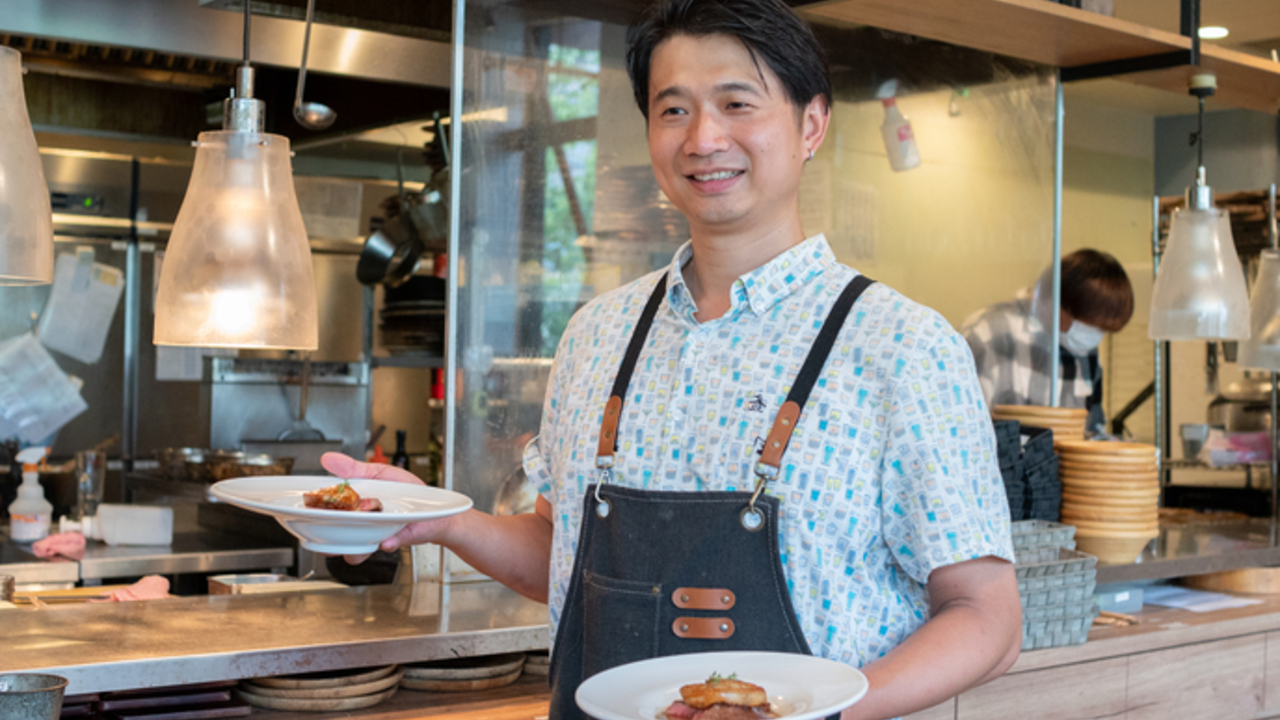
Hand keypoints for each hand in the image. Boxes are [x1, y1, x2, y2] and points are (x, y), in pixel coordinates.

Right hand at [319, 452, 463, 563]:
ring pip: (357, 551)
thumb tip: (327, 458)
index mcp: (354, 509)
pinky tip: (386, 541)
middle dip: (327, 542)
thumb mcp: (379, 473)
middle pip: (336, 540)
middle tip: (323, 535)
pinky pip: (388, 545)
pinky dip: (387, 543)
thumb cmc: (407, 491)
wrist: (435, 506)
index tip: (305, 514)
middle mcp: (363, 526)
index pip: (328, 516)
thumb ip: (353, 468)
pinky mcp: (398, 540)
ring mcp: (378, 535)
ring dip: (353, 548)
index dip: (314, 518)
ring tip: (352, 539)